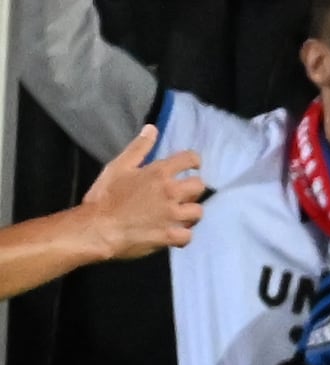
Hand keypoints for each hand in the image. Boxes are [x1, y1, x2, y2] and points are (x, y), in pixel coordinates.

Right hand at [71, 121, 208, 262]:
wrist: (96, 228)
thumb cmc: (104, 196)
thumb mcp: (118, 166)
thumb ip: (139, 147)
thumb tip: (152, 128)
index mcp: (159, 173)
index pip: (190, 159)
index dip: (194, 162)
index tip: (191, 167)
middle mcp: (171, 192)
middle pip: (199, 186)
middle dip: (191, 189)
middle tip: (179, 194)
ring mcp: (172, 215)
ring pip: (197, 212)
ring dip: (189, 213)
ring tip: (177, 215)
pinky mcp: (170, 235)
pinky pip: (188, 236)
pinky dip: (182, 236)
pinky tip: (173, 234)